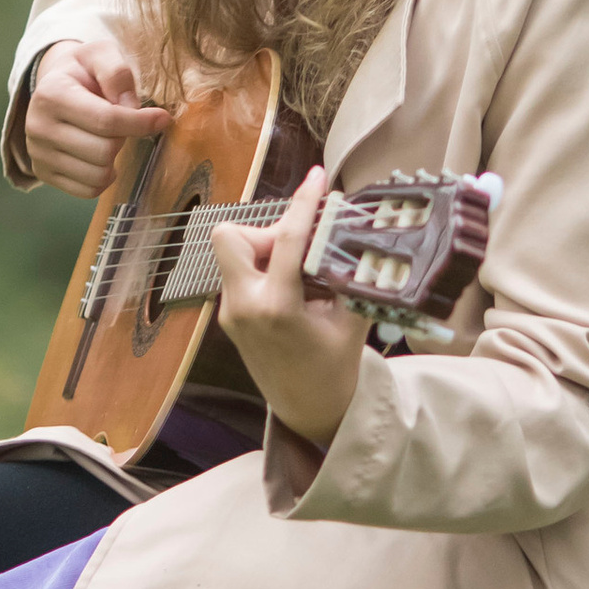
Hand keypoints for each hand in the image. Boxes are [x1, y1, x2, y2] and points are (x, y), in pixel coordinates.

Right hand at [24, 41, 169, 197]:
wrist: (54, 86)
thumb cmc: (82, 71)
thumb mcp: (100, 54)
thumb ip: (117, 73)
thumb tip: (131, 107)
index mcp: (51, 94)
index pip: (105, 120)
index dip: (140, 123)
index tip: (162, 118)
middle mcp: (38, 127)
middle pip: (104, 151)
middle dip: (123, 138)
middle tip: (121, 123)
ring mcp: (38, 154)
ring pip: (97, 175)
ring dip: (114, 159)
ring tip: (108, 138)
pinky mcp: (44, 174)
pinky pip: (88, 191)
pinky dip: (103, 177)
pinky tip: (100, 157)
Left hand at [212, 169, 369, 452]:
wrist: (309, 412)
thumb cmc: (335, 370)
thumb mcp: (352, 321)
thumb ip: (352, 275)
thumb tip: (360, 230)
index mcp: (276, 307)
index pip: (286, 238)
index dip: (303, 202)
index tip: (317, 176)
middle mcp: (244, 306)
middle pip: (232, 236)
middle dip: (266, 229)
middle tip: (301, 245)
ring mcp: (230, 313)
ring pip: (233, 253)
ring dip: (266, 249)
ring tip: (301, 271)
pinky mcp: (228, 318)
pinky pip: (239, 273)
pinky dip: (264, 268)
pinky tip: (293, 287)